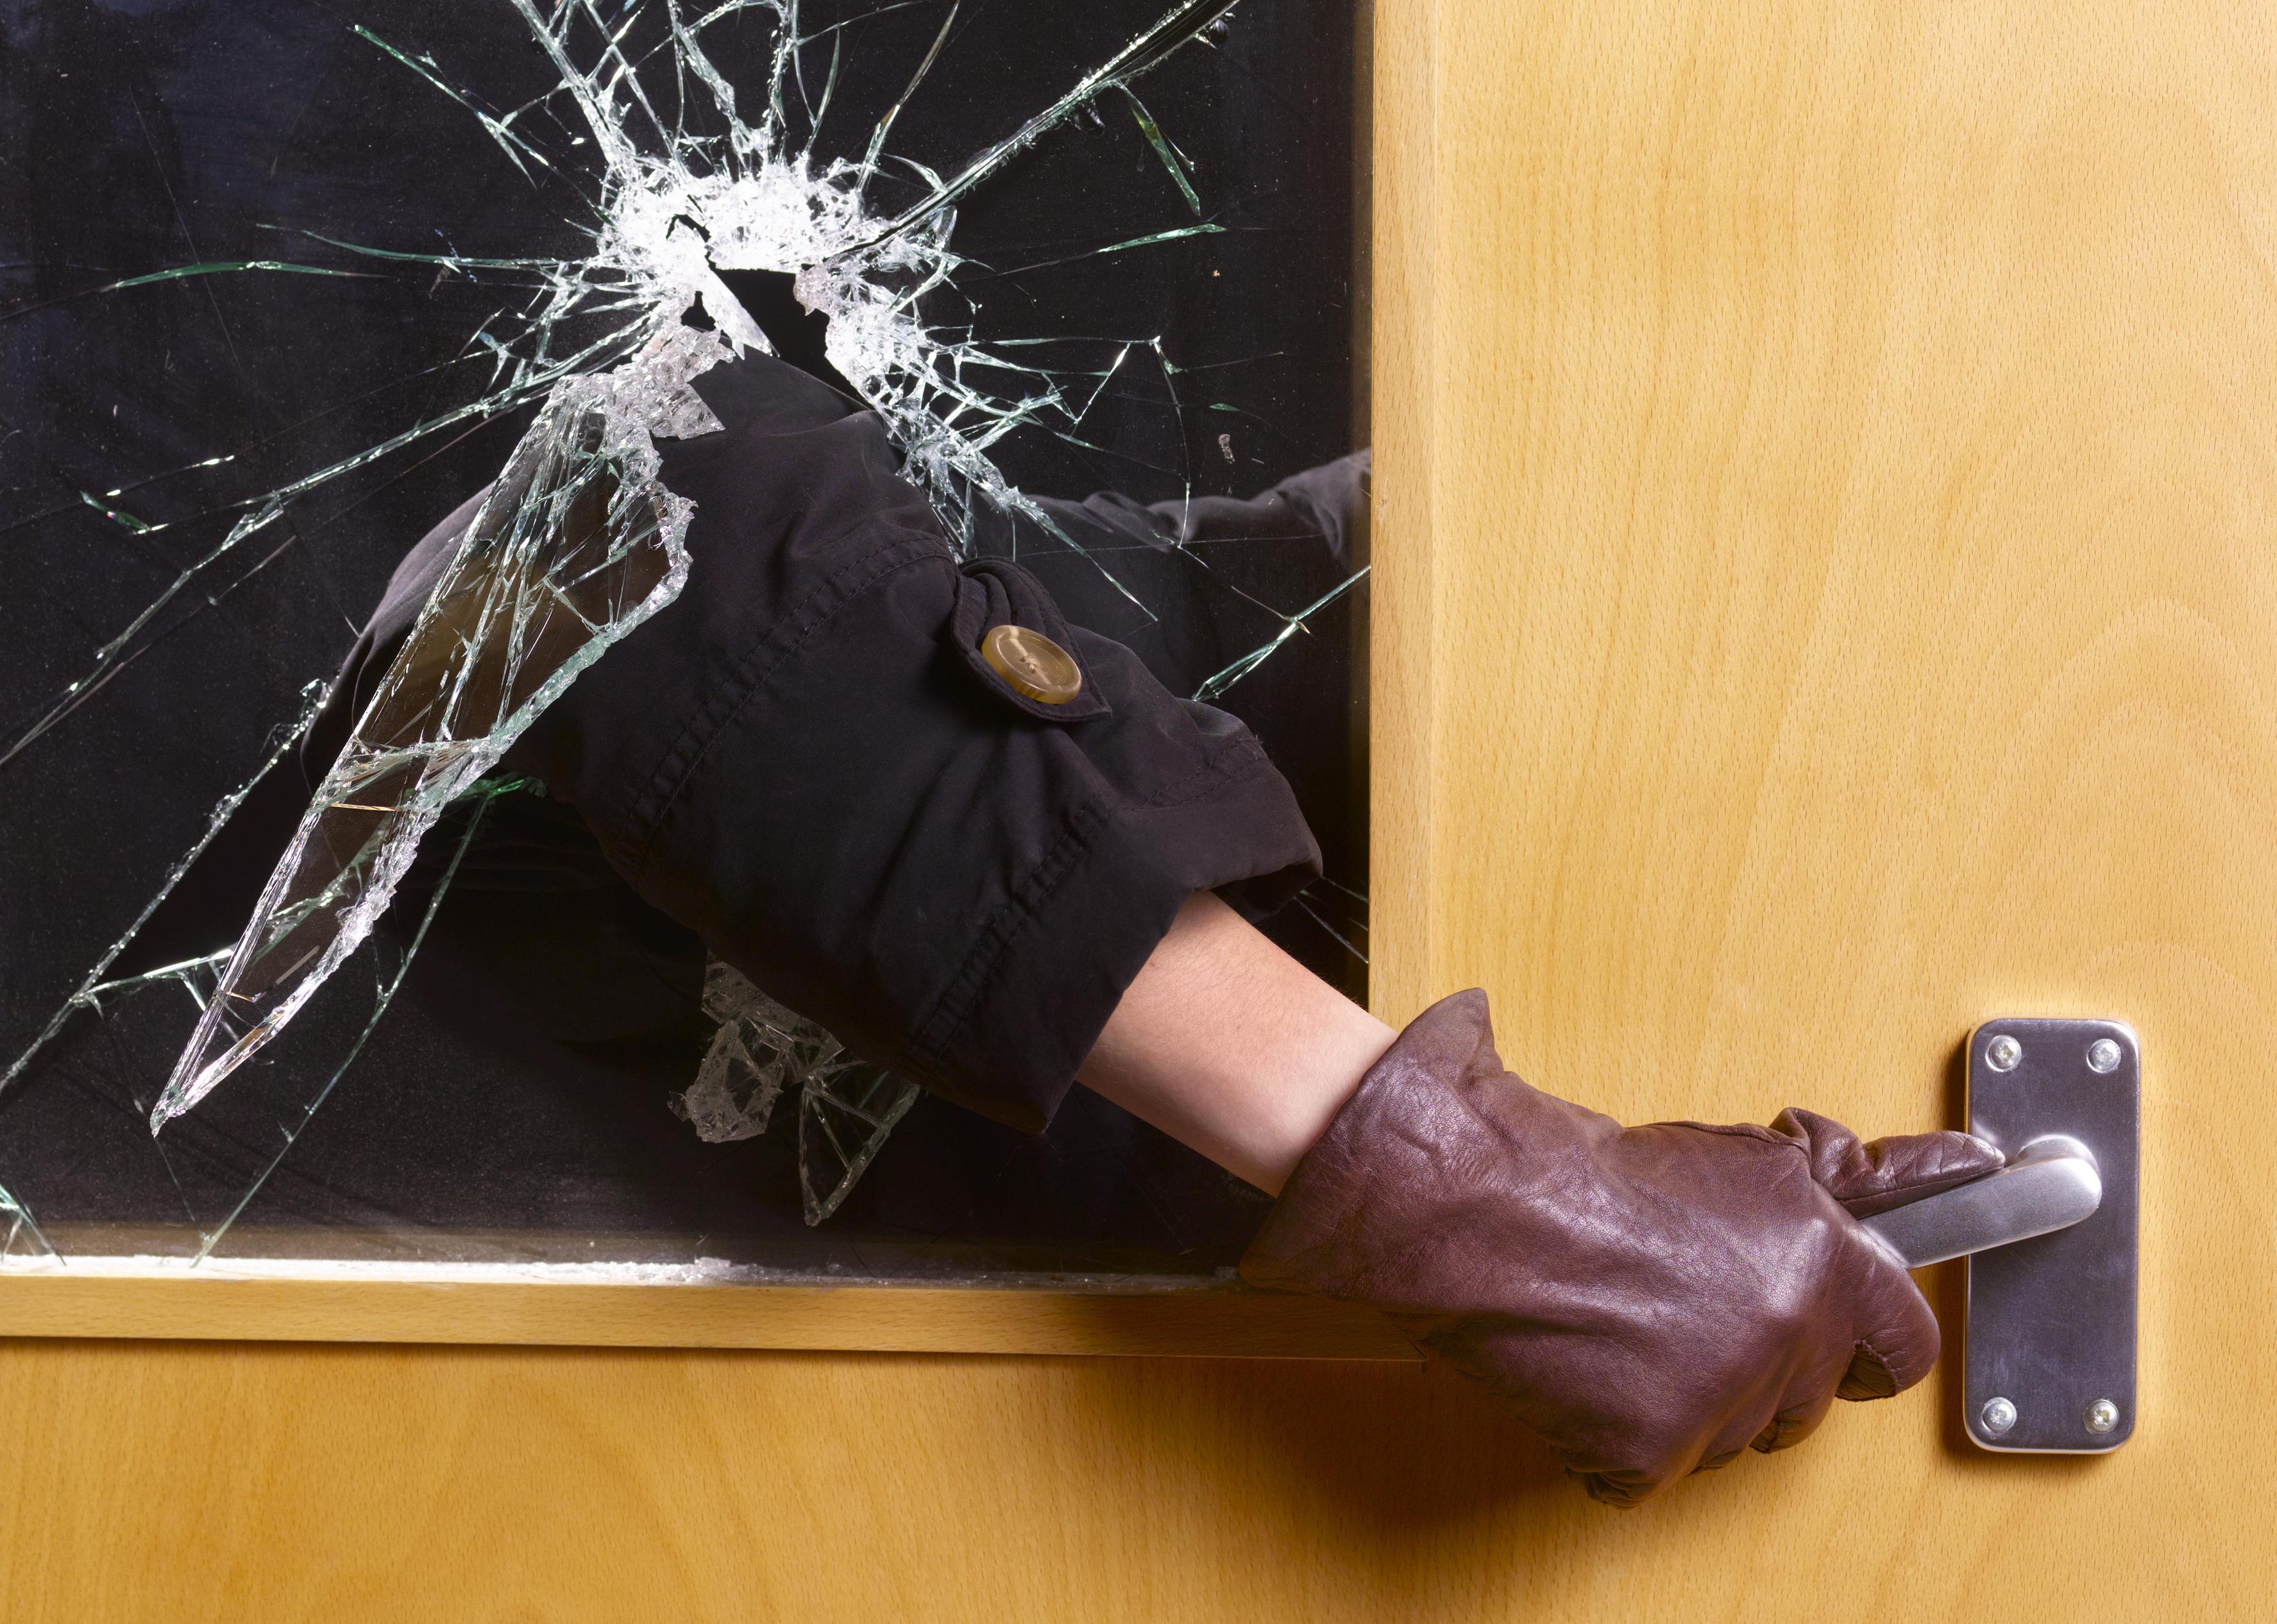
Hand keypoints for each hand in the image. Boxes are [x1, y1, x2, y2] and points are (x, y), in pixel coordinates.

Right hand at [1238, 990, 2002, 1505]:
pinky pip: (1648, 1473)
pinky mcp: (1648, 1453)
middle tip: (1688, 1315)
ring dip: (1686, 1402)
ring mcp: (1719, 1399)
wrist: (1483, 1209)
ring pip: (1730, 1439)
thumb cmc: (1598, 1176)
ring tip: (1625, 1328)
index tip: (1838, 1341)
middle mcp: (1786, 1330)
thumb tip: (1969, 1166)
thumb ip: (1855, 1177)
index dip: (1864, 1343)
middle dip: (1760, 1368)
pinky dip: (1611, 1438)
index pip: (1903, 1341)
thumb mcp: (1742, 1158)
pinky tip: (1585, 1372)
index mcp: (1819, 1257)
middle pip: (1808, 1401)